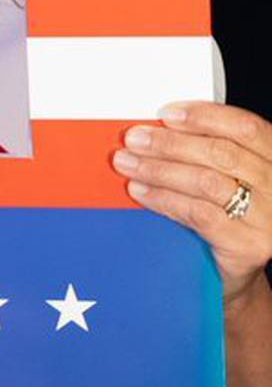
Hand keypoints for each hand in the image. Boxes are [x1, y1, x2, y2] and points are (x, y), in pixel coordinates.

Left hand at [114, 102, 271, 305]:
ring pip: (207, 182)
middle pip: (222, 154)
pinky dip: (164, 199)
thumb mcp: (226, 176)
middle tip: (134, 138)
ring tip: (128, 164)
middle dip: (170, 143)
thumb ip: (205, 150)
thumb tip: (155, 127)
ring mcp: (268, 219)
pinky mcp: (249, 246)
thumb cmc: (227, 214)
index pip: (246, 127)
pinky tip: (141, 192)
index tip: (165, 113)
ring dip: (160, 170)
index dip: (204, 116)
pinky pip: (200, 214)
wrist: (237, 273)